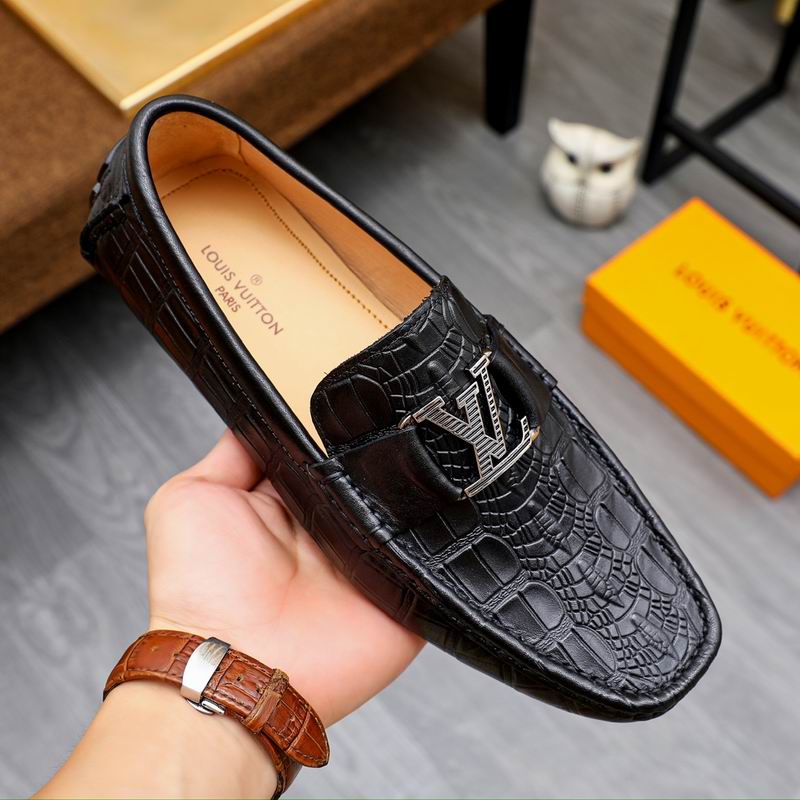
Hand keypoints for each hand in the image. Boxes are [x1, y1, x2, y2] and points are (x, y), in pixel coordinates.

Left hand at [145, 429, 423, 726]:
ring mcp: (370, 558)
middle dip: (378, 446)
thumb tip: (261, 415)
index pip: (322, 450)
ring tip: (418, 453)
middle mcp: (332, 527)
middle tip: (390, 414)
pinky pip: (434, 549)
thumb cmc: (200, 589)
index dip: (332, 424)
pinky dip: (440, 528)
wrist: (238, 667)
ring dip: (410, 484)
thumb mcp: (189, 497)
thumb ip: (233, 453)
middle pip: (369, 470)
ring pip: (407, 502)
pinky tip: (442, 499)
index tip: (347, 392)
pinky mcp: (403, 589)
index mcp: (289, 502)